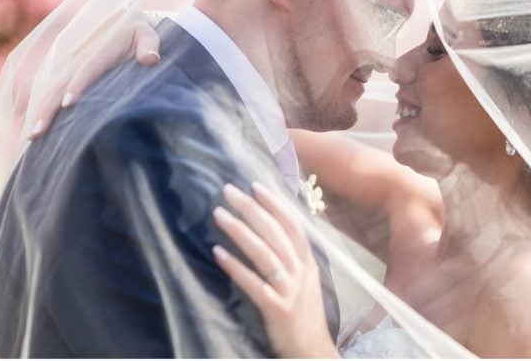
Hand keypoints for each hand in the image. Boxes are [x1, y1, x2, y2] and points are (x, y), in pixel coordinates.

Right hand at [29, 15, 161, 139]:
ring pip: (51, 90)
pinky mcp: (68, 74)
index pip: (87, 70)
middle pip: (60, 84)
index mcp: (100, 52)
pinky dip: (43, 108)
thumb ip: (149, 44)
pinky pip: (52, 92)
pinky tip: (38, 129)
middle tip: (38, 132)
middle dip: (48, 107)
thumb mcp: (149, 34)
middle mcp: (80, 59)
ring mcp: (71, 67)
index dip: (76, 86)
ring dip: (41, 111)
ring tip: (32, 136)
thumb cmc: (140, 34)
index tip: (67, 104)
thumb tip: (150, 59)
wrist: (124, 24)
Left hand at [212, 182, 338, 357]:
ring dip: (240, 230)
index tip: (254, 186)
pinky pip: (253, 283)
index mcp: (308, 263)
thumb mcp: (305, 282)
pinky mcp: (277, 308)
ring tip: (218, 214)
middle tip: (228, 191)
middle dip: (251, 208)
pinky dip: (235, 266)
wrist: (312, 351)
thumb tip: (272, 235)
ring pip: (264, 253)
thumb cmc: (304, 316)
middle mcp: (301, 272)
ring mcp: (290, 290)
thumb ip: (292, 259)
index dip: (274, 204)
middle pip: (276, 233)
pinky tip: (217, 253)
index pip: (293, 225)